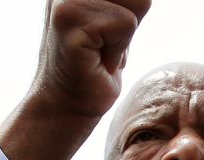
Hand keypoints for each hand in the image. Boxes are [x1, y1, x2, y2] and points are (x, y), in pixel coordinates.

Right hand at [0, 0, 153, 159]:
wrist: (65, 105)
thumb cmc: (95, 65)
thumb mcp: (118, 22)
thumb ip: (130, 1)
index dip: (132, 12)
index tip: (105, 35)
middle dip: (130, 22)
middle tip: (104, 45)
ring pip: (138, 2)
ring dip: (124, 37)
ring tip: (99, 52)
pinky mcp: (69, 19)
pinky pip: (125, 23)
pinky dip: (118, 51)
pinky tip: (96, 61)